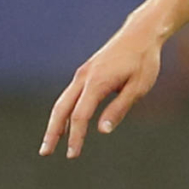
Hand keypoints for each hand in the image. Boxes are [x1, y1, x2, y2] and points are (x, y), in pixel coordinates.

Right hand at [40, 28, 165, 158]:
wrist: (140, 34)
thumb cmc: (143, 62)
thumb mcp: (138, 88)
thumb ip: (119, 109)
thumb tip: (102, 131)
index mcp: (97, 82)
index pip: (80, 116)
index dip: (75, 137)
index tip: (72, 155)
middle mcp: (84, 77)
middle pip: (61, 109)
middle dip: (52, 132)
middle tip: (45, 153)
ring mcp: (83, 74)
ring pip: (62, 102)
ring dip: (55, 123)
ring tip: (50, 143)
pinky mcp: (86, 73)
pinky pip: (70, 96)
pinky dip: (64, 112)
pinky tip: (65, 126)